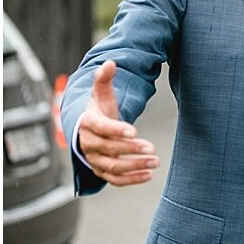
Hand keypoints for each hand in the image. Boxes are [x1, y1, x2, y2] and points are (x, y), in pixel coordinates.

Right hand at [77, 61, 158, 185]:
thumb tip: (110, 63)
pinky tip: (149, 175)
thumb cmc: (98, 110)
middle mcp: (89, 143)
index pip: (100, 128)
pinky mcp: (101, 171)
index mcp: (89, 123)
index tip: (134, 131)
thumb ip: (105, 79)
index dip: (116, 130)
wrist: (88, 129)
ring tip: (155, 161)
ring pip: (112, 167)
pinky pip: (114, 180)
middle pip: (109, 149)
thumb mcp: (101, 94)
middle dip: (131, 150)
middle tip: (152, 148)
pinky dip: (131, 180)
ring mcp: (94, 159)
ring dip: (134, 166)